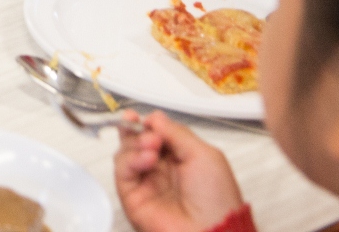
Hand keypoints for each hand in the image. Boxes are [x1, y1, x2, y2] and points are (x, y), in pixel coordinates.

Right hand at [115, 111, 246, 231]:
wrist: (210, 231)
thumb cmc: (216, 200)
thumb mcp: (204, 155)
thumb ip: (177, 133)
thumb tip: (155, 118)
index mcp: (180, 159)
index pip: (156, 133)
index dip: (149, 123)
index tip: (147, 118)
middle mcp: (161, 170)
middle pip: (135, 140)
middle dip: (135, 128)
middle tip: (141, 125)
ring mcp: (146, 182)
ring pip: (125, 152)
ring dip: (135, 142)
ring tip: (151, 145)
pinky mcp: (132, 196)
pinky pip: (122, 170)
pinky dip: (131, 159)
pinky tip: (147, 159)